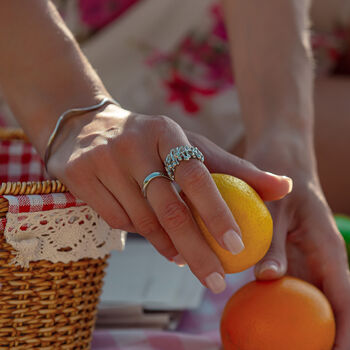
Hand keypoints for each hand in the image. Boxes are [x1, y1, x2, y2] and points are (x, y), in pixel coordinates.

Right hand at [46, 104, 290, 293]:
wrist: (89, 126)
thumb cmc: (152, 140)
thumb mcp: (190, 145)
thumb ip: (236, 168)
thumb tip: (285, 188)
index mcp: (166, 130)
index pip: (196, 174)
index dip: (217, 212)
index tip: (237, 246)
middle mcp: (132, 144)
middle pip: (169, 209)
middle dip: (197, 251)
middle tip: (216, 280)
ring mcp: (102, 160)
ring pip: (142, 220)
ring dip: (169, 247)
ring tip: (188, 261)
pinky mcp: (80, 176)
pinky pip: (117, 220)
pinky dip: (141, 236)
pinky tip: (157, 239)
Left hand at [247, 141, 349, 349]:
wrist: (280, 158)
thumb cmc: (281, 179)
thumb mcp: (277, 208)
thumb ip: (274, 243)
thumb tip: (267, 279)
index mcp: (328, 249)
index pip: (346, 300)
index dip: (347, 332)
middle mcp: (320, 260)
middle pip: (328, 308)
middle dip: (320, 335)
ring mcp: (304, 260)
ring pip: (306, 300)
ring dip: (297, 324)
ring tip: (273, 342)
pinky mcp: (288, 256)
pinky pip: (286, 285)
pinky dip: (277, 302)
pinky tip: (257, 315)